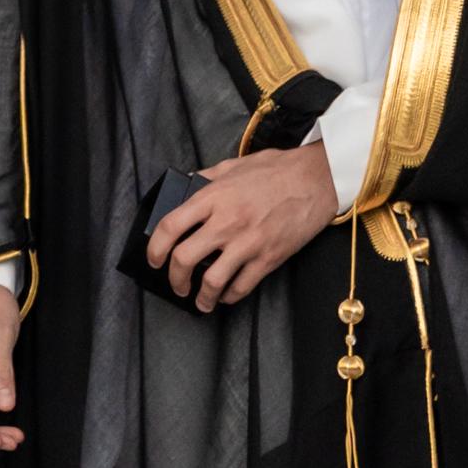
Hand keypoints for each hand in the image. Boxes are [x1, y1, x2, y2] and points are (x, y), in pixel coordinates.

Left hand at [150, 137, 339, 308]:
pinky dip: (229, 297)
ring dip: (200, 297)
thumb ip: (206, 179)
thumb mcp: (232, 166)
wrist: (314, 179)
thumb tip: (185, 189)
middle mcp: (226, 222)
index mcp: (212, 197)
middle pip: (184, 258)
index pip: (170, 226)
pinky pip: (242, 287)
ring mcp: (248, 243)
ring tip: (198, 301)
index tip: (153, 259)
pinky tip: (225, 296)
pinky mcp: (268, 258)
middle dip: (174, 278)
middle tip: (174, 284)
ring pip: (212, 281)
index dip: (155, 248)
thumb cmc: (275, 170)